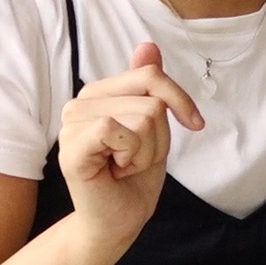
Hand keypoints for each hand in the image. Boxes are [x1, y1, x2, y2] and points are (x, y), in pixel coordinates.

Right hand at [57, 42, 202, 254]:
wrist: (120, 219)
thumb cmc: (135, 175)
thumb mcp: (155, 125)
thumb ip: (148, 84)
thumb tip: (147, 45)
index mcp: (99, 94)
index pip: (151, 74)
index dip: (180, 100)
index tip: (194, 124)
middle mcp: (80, 103)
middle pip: (151, 99)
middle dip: (160, 137)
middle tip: (136, 158)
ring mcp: (71, 125)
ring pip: (141, 116)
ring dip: (147, 151)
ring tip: (126, 165)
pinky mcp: (71, 148)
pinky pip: (116, 130)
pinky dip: (131, 156)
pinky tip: (117, 170)